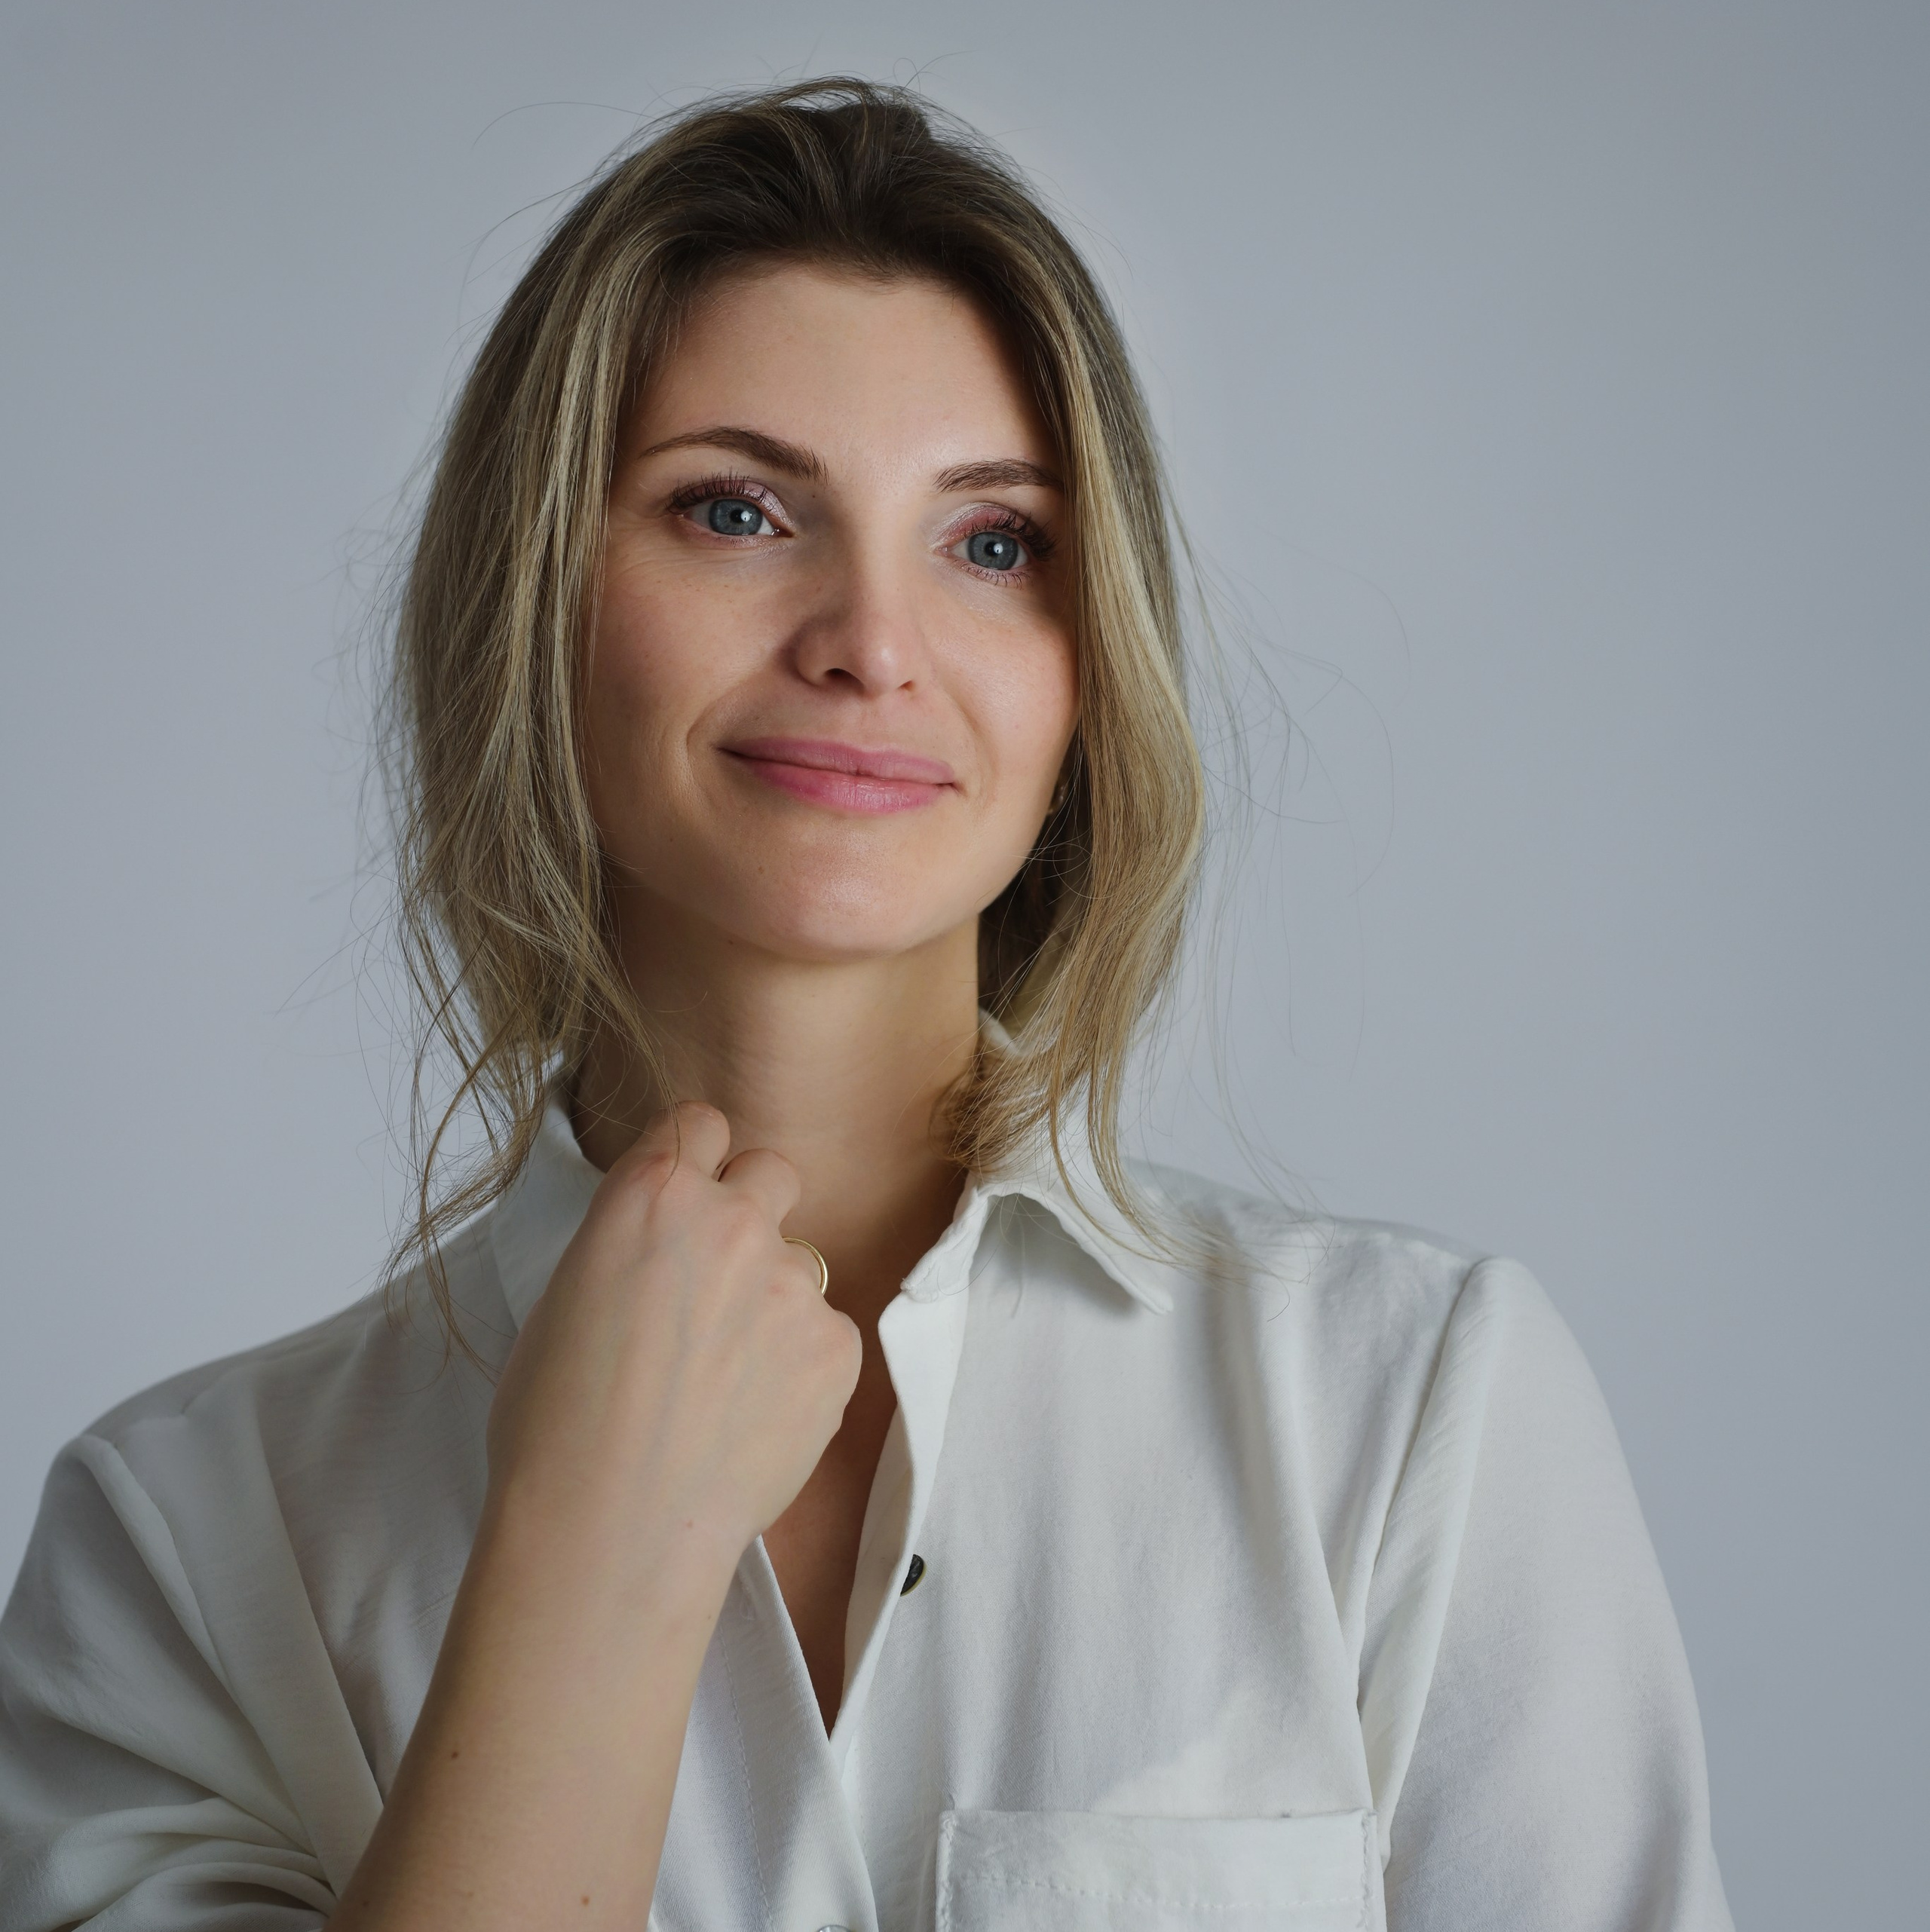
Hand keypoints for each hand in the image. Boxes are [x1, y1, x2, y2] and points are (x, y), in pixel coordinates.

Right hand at [482, 1101, 860, 1586]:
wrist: (608, 1531)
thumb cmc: (555, 1430)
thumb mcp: (563, 1300)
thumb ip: (631, 1247)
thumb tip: (660, 1253)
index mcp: (651, 1195)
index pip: (700, 1123)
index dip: (696, 1160)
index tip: (691, 1196)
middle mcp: (731, 1220)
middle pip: (770, 1172)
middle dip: (750, 1212)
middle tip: (718, 1283)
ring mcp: (794, 1283)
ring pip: (802, 1264)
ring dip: (774, 1303)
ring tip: (724, 1382)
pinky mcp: (837, 1348)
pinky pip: (828, 1335)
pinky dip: (800, 1368)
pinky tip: (751, 1420)